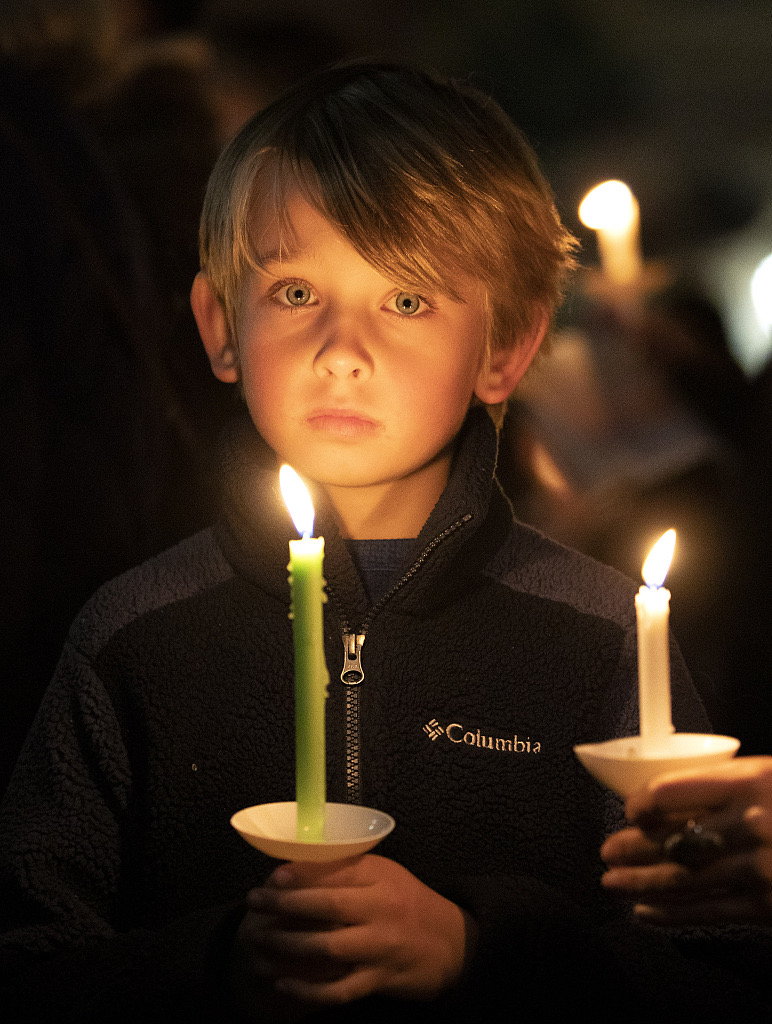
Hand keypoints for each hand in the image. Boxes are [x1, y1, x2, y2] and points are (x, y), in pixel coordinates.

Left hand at [229, 854, 472, 1014]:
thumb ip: (347, 869)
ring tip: (258, 942)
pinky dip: (307, 989)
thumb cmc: (407, 902)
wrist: (450, 943)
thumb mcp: (384, 875)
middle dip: (285, 904)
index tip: (271, 875)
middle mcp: (381, 909)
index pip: (336, 870)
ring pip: (328, 947)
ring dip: (289, 946)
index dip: (300, 873)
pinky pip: (338, 989)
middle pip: (327, 905)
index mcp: (381, 878)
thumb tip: (296, 864)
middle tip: (254, 902)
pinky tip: (282, 983)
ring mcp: (380, 947)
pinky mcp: (379, 980)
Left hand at [601, 756, 771, 924]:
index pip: (671, 791)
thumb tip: (685, 797)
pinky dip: (671, 913)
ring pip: (681, 877)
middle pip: (671, 837)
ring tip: (613, 882)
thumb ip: (735, 787)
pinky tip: (647, 910)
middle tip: (609, 851)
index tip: (631, 810)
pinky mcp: (768, 908)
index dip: (641, 802)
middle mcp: (750, 824)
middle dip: (631, 847)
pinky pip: (708, 911)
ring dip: (640, 882)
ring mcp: (759, 869)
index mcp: (751, 781)